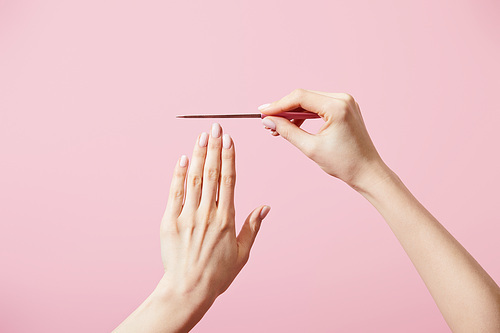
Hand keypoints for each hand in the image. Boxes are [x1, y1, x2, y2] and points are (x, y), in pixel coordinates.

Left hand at [159, 123, 269, 329]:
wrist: (188, 289)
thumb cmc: (217, 273)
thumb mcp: (242, 253)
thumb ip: (253, 227)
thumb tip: (266, 207)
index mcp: (226, 219)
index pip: (228, 180)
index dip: (229, 157)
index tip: (229, 139)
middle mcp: (207, 214)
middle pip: (211, 173)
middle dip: (214, 147)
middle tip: (215, 127)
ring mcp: (187, 216)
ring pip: (194, 179)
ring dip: (197, 155)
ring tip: (202, 136)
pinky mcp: (170, 222)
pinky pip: (175, 193)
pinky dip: (178, 175)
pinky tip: (182, 159)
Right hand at [259, 89, 389, 190]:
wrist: (367, 172)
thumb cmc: (344, 163)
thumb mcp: (311, 148)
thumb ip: (287, 131)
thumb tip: (269, 121)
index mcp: (337, 106)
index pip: (300, 97)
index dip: (278, 104)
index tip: (262, 112)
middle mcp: (343, 99)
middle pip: (304, 97)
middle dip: (283, 108)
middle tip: (267, 121)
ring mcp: (345, 102)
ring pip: (310, 101)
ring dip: (293, 112)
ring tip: (277, 128)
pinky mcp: (345, 109)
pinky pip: (319, 106)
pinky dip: (305, 114)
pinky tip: (293, 125)